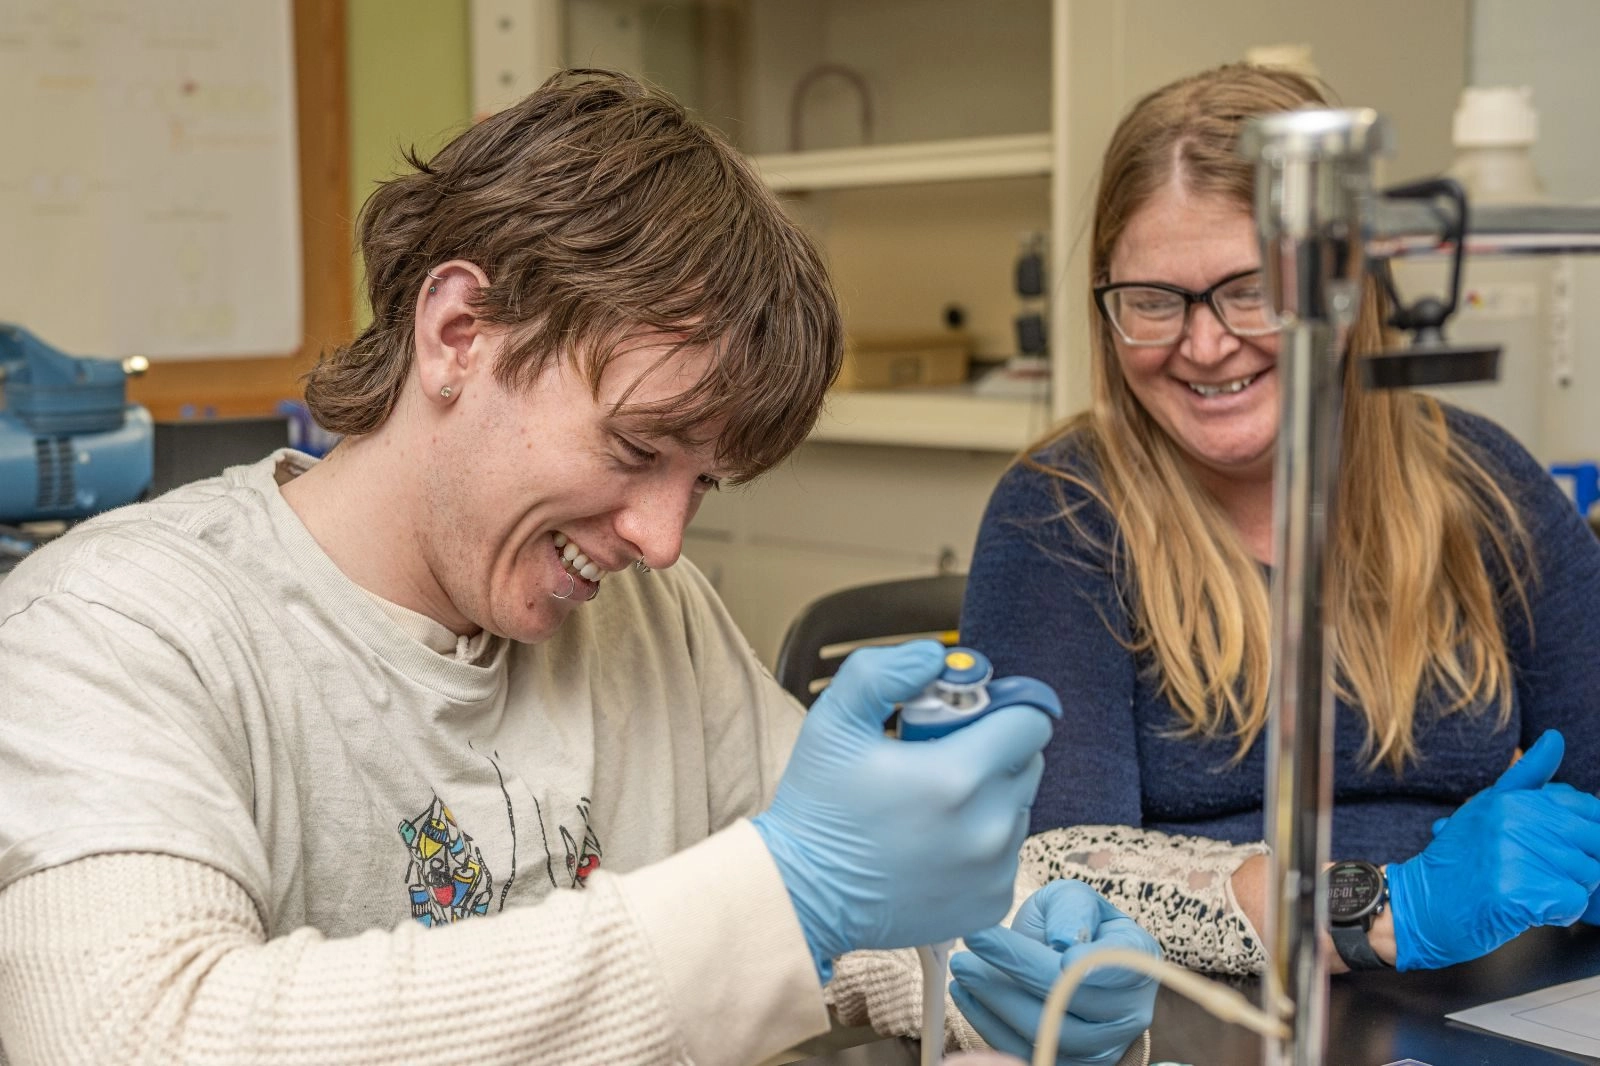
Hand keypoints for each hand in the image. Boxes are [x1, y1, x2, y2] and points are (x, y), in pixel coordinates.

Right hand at [752, 641, 1057, 982]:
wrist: (803, 896)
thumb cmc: (818, 807)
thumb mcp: (834, 721)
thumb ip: (884, 671)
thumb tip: (934, 656)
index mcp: (959, 776)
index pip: (1030, 723)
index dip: (1001, 709)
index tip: (966, 716)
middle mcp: (988, 828)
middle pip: (1027, 763)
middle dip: (993, 750)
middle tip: (938, 757)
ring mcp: (993, 872)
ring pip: (1017, 808)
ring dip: (988, 797)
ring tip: (930, 805)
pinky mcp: (991, 904)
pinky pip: (1006, 854)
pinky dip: (981, 843)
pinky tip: (934, 844)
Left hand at [949, 880, 1158, 1064]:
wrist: (1066, 962)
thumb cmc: (1071, 924)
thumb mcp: (1072, 899)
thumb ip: (1071, 910)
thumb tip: (1063, 942)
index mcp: (1138, 959)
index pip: (1121, 964)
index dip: (1095, 963)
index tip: (1057, 946)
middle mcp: (1130, 1010)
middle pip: (1072, 997)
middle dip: (1016, 969)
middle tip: (972, 943)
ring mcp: (1104, 1045)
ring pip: (1048, 1031)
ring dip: (996, 1000)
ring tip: (963, 969)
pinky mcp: (1073, 1065)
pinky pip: (1029, 1053)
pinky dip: (991, 1026)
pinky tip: (966, 996)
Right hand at [1388, 730, 1599, 969]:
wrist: (1422, 904)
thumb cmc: (1460, 859)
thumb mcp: (1488, 807)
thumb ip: (1527, 776)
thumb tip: (1556, 738)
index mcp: (1510, 800)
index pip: (1587, 808)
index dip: (1589, 833)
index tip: (1563, 847)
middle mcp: (1512, 822)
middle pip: (1593, 843)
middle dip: (1582, 864)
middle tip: (1545, 873)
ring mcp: (1512, 857)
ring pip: (1588, 875)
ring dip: (1570, 889)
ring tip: (1533, 889)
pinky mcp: (1516, 894)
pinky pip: (1572, 902)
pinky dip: (1560, 912)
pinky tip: (1531, 907)